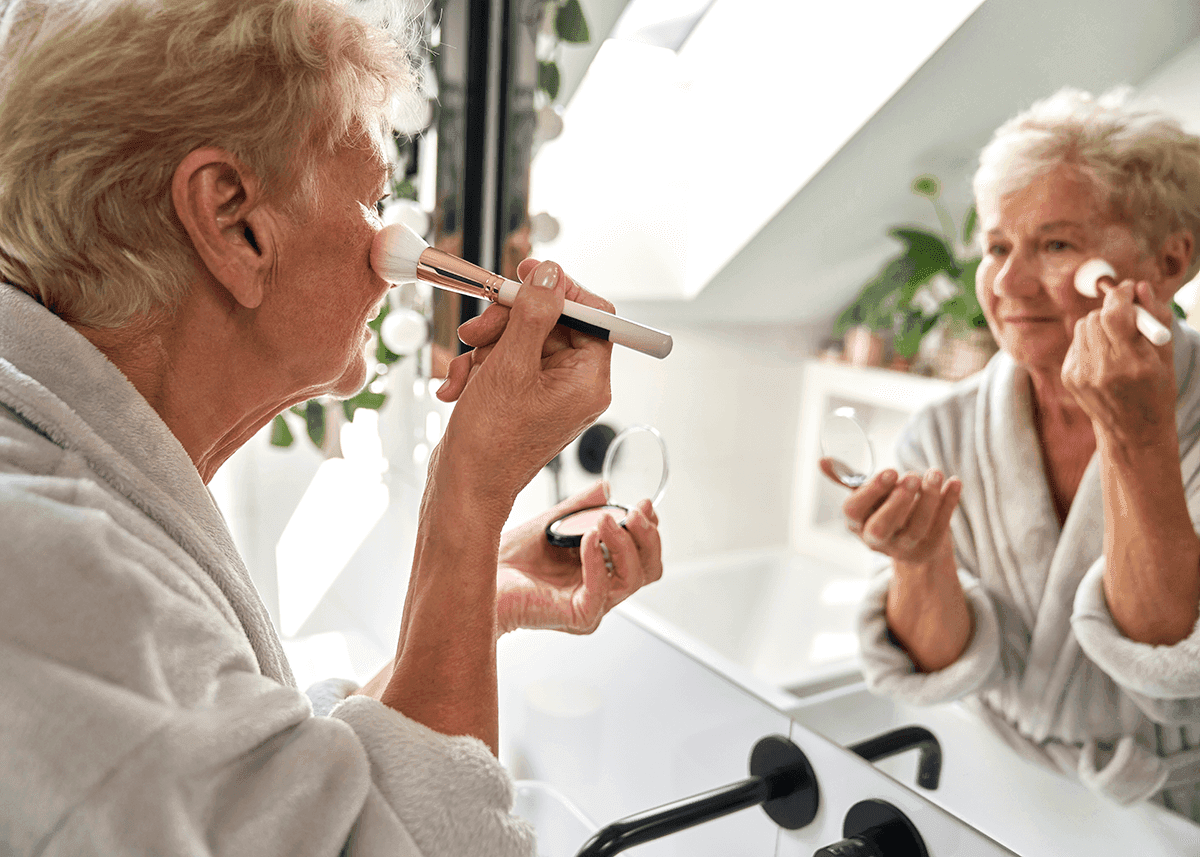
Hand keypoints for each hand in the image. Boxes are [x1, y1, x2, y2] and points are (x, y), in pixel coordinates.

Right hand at [433, 259, 613, 512]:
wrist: (463, 488)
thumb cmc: (490, 440)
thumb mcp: (510, 365)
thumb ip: (533, 313)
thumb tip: (552, 275)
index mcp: (588, 380)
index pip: (592, 313)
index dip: (559, 290)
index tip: (525, 276)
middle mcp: (576, 386)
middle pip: (550, 323)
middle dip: (507, 322)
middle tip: (476, 332)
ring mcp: (549, 393)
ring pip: (522, 340)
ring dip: (486, 348)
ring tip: (465, 372)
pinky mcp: (524, 399)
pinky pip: (507, 363)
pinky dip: (480, 368)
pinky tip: (458, 387)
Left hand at [495, 483, 662, 635]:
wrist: (477, 575)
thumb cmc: (509, 559)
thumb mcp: (552, 522)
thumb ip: (581, 507)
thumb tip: (606, 488)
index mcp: (599, 571)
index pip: (642, 557)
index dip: (649, 531)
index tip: (643, 505)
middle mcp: (601, 591)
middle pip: (648, 571)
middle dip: (647, 538)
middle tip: (634, 513)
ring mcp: (592, 606)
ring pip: (632, 579)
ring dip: (623, 543)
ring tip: (604, 519)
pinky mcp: (578, 617)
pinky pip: (601, 589)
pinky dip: (598, 559)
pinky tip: (588, 536)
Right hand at [821, 461, 960, 565]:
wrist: (910, 544)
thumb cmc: (882, 511)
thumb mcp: (864, 498)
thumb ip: (847, 479)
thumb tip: (823, 461)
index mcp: (857, 524)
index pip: (854, 511)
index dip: (871, 492)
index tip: (889, 471)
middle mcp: (877, 540)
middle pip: (882, 527)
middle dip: (897, 501)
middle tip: (911, 476)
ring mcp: (904, 547)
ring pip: (916, 527)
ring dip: (928, 498)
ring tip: (935, 472)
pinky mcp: (929, 547)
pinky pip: (942, 526)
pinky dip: (950, 503)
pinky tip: (954, 482)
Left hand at [1062, 279, 1176, 447]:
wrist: (1132, 430)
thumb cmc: (1156, 389)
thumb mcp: (1166, 355)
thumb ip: (1155, 318)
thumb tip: (1139, 286)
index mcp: (1134, 364)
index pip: (1115, 315)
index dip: (1120, 295)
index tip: (1127, 289)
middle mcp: (1104, 370)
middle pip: (1095, 317)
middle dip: (1111, 309)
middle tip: (1126, 315)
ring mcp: (1082, 375)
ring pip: (1083, 326)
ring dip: (1099, 324)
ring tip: (1117, 340)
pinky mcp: (1069, 377)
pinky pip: (1076, 341)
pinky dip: (1090, 340)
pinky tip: (1104, 356)